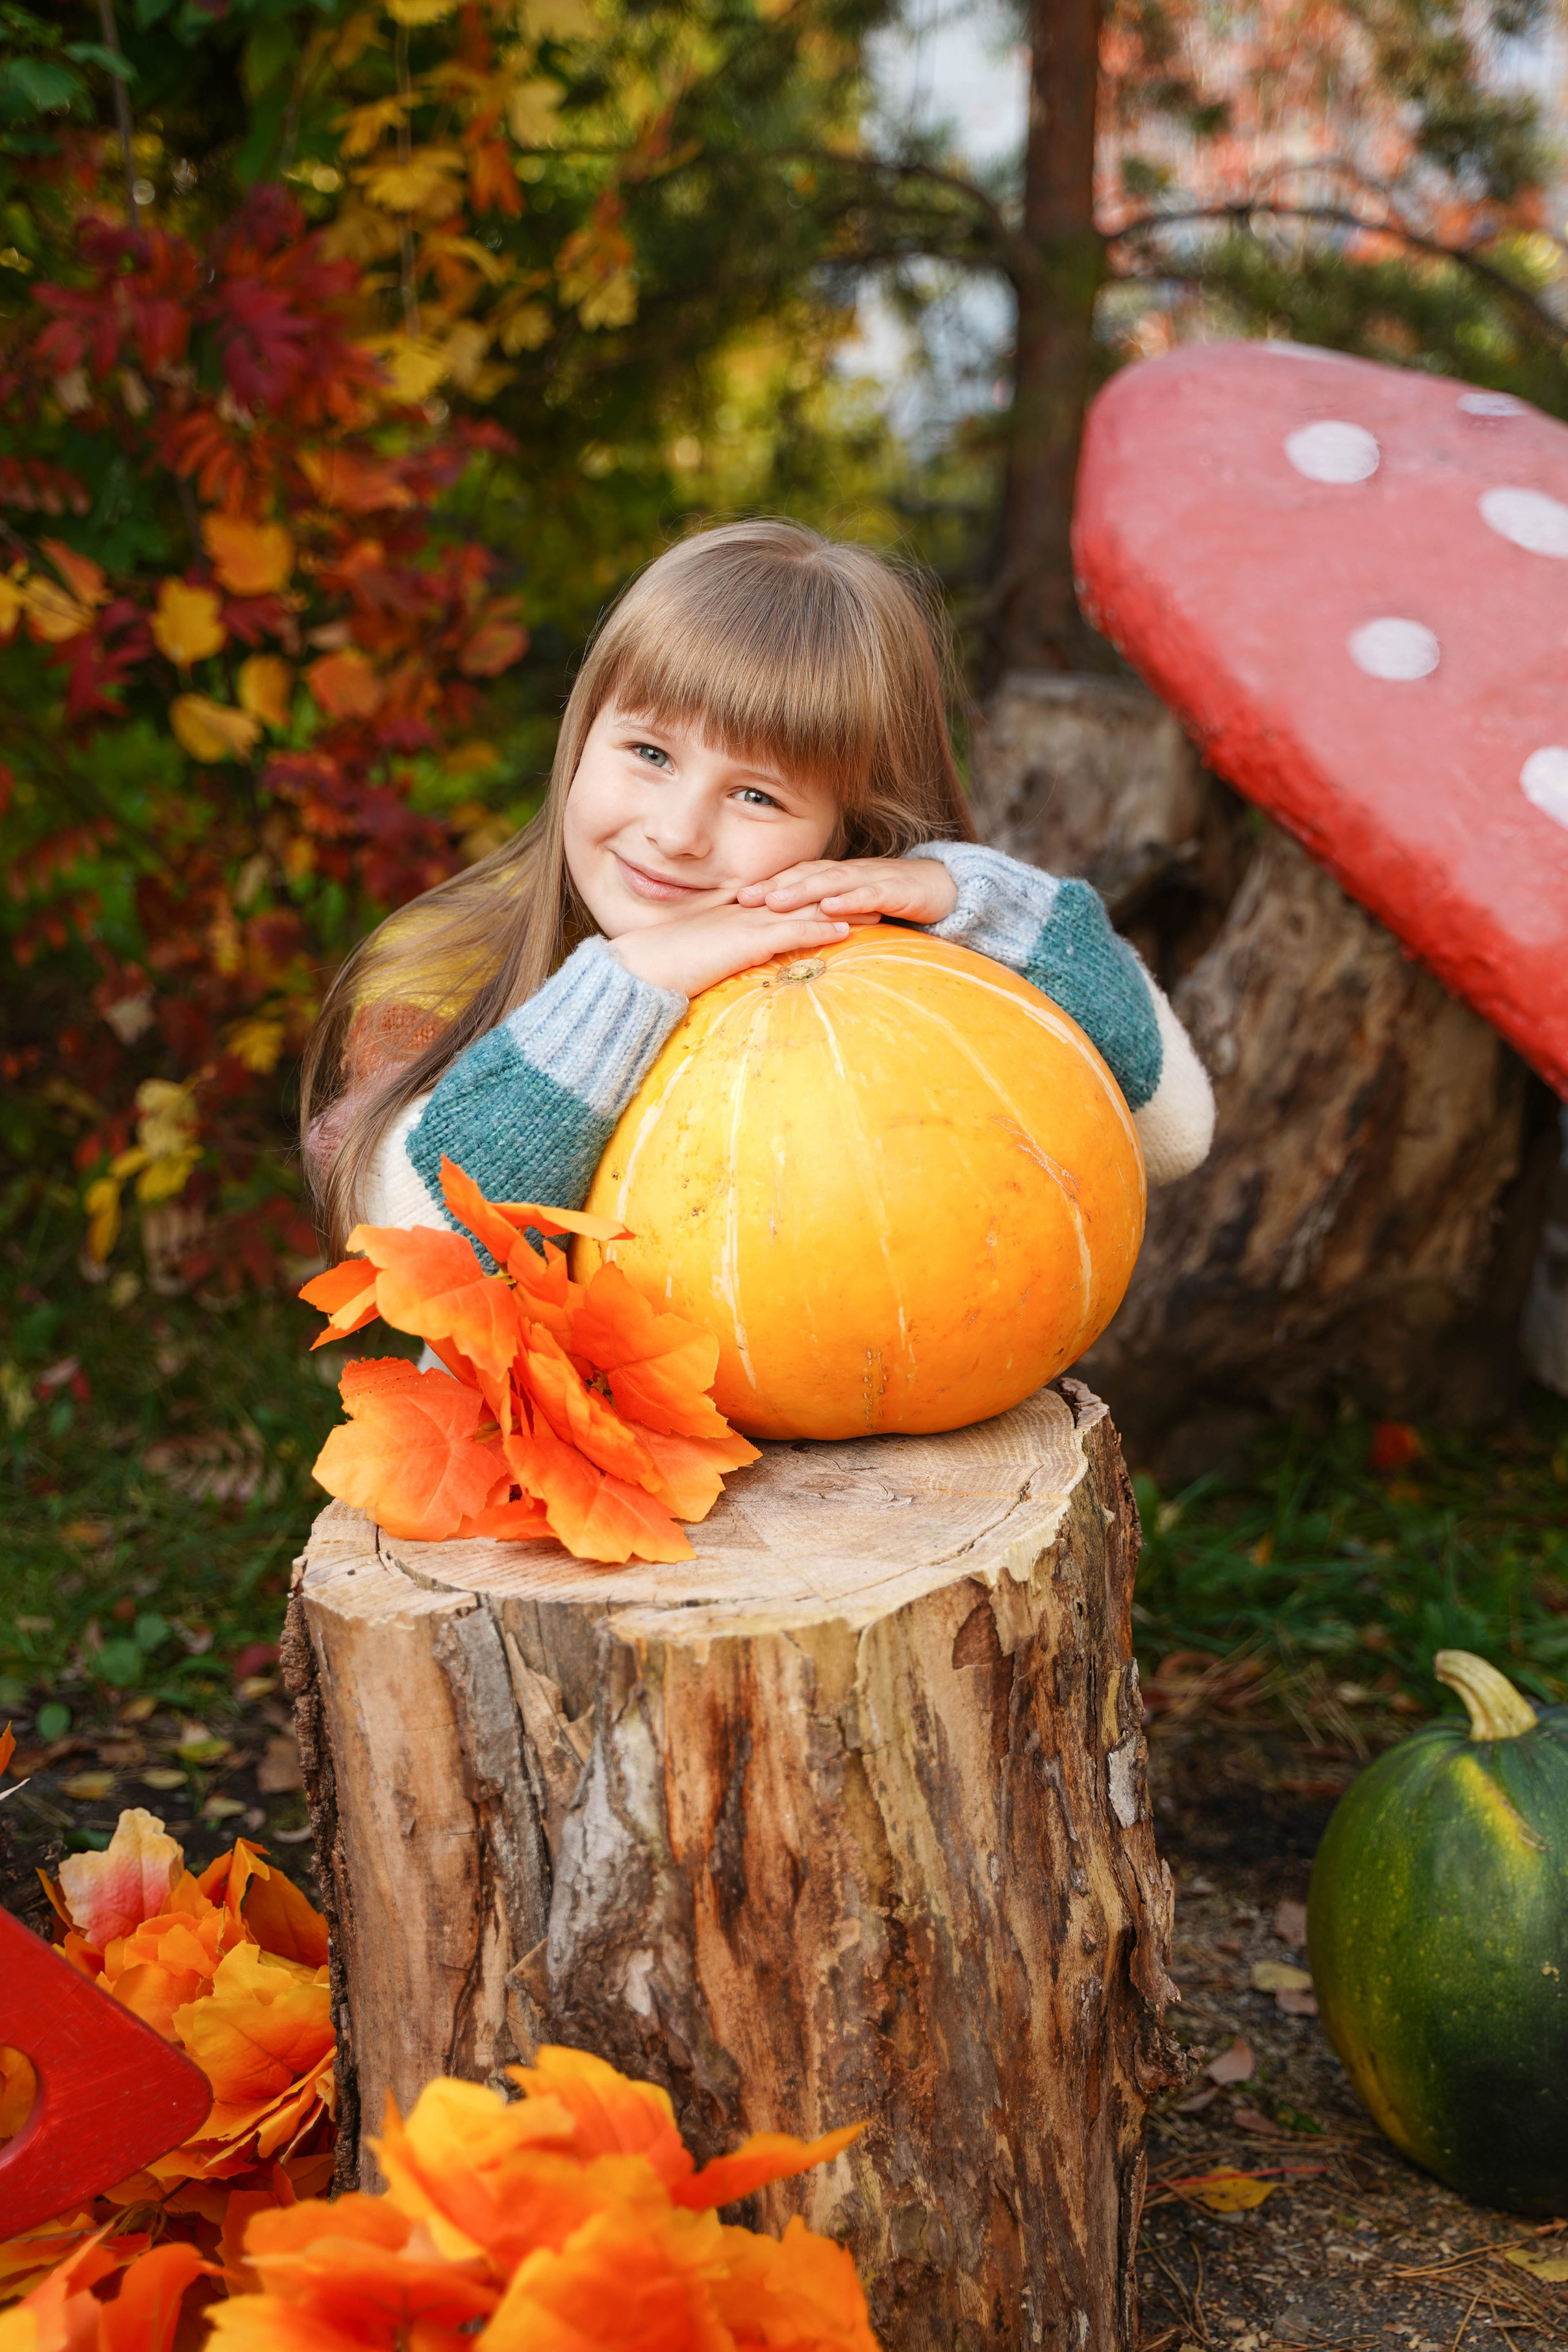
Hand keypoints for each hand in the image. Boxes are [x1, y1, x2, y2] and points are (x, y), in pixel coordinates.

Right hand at [609, 900, 856, 997]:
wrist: (641, 969)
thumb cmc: (662, 967)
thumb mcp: (700, 956)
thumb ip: (723, 953)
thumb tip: (736, 963)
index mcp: (734, 913)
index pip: (784, 900)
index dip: (816, 895)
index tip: (842, 895)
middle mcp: (744, 911)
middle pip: (803, 899)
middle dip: (839, 897)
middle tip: (873, 895)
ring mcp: (746, 923)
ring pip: (805, 910)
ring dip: (842, 909)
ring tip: (876, 910)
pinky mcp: (746, 941)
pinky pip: (791, 931)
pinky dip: (819, 928)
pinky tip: (845, 930)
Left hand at [735, 856, 958, 926]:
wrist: (940, 887)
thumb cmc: (889, 898)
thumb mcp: (851, 906)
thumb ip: (823, 915)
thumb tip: (785, 934)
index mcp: (834, 876)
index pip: (794, 876)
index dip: (764, 884)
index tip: (732, 898)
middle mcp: (846, 873)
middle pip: (804, 875)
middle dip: (773, 885)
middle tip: (743, 898)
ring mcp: (869, 879)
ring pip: (830, 882)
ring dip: (802, 890)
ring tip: (776, 901)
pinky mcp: (893, 890)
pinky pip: (868, 894)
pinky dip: (849, 900)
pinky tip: (831, 907)